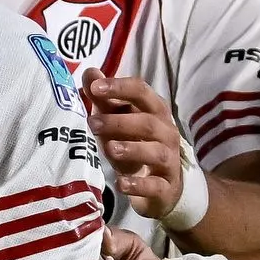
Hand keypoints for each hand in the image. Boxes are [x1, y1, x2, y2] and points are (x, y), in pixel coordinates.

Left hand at [82, 67, 189, 220]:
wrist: (163, 187)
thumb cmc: (136, 144)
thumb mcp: (118, 121)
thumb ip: (104, 99)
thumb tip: (90, 72)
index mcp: (155, 111)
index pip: (141, 91)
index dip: (119, 87)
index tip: (95, 87)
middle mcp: (166, 132)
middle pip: (148, 122)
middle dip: (119, 121)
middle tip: (92, 123)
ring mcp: (169, 160)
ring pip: (156, 152)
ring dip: (132, 149)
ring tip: (110, 148)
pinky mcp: (166, 186)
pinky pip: (155, 185)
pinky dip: (138, 184)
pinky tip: (121, 184)